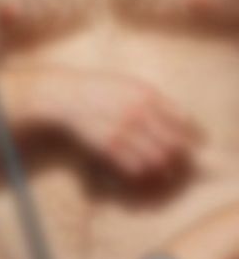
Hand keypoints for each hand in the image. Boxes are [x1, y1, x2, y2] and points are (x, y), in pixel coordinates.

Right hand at [25, 68, 199, 184]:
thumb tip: (185, 121)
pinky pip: (133, 166)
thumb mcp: (132, 85)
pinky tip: (140, 171)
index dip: (192, 136)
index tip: (193, 144)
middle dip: (179, 156)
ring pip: (156, 158)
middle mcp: (138, 113)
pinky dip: (141, 173)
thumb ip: (157, 100)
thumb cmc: (100, 90)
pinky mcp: (106, 146)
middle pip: (173, 143)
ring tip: (162, 171)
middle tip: (178, 162)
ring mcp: (122, 130)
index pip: (183, 121)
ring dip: (162, 168)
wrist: (65, 97)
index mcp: (147, 96)